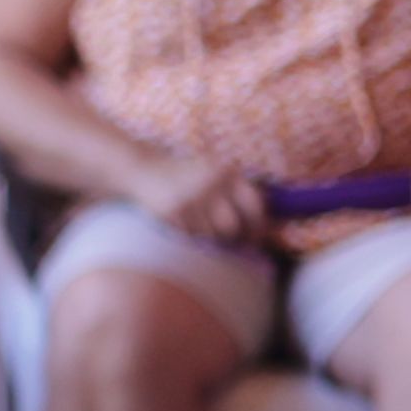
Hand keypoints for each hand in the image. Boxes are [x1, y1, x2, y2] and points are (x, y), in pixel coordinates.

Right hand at [134, 153, 272, 247]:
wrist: (141, 168)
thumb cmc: (185, 176)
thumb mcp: (214, 174)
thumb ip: (238, 192)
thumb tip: (268, 226)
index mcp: (227, 172)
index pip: (254, 205)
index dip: (258, 226)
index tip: (254, 238)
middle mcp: (211, 183)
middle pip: (232, 226)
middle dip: (231, 237)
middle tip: (227, 241)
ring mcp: (190, 197)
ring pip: (210, 235)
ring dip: (207, 237)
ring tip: (199, 227)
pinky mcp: (171, 211)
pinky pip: (189, 236)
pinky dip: (188, 236)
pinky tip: (181, 224)